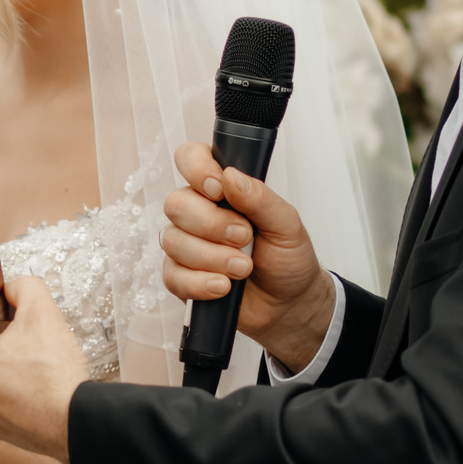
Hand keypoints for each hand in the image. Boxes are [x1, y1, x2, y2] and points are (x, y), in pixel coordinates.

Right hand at [159, 140, 331, 372]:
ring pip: (173, 241)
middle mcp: (198, 212)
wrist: (289, 305)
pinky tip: (223, 287)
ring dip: (212, 257)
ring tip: (244, 268)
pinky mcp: (182, 277)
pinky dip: (200, 283)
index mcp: (222, 189)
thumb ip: (260, 198)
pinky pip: (173, 276)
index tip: (218, 190)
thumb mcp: (286, 224)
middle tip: (245, 238)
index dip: (197, 170)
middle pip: (176, 204)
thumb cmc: (288, 259)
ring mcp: (186, 245)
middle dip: (212, 224)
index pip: (190, 158)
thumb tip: (230, 176)